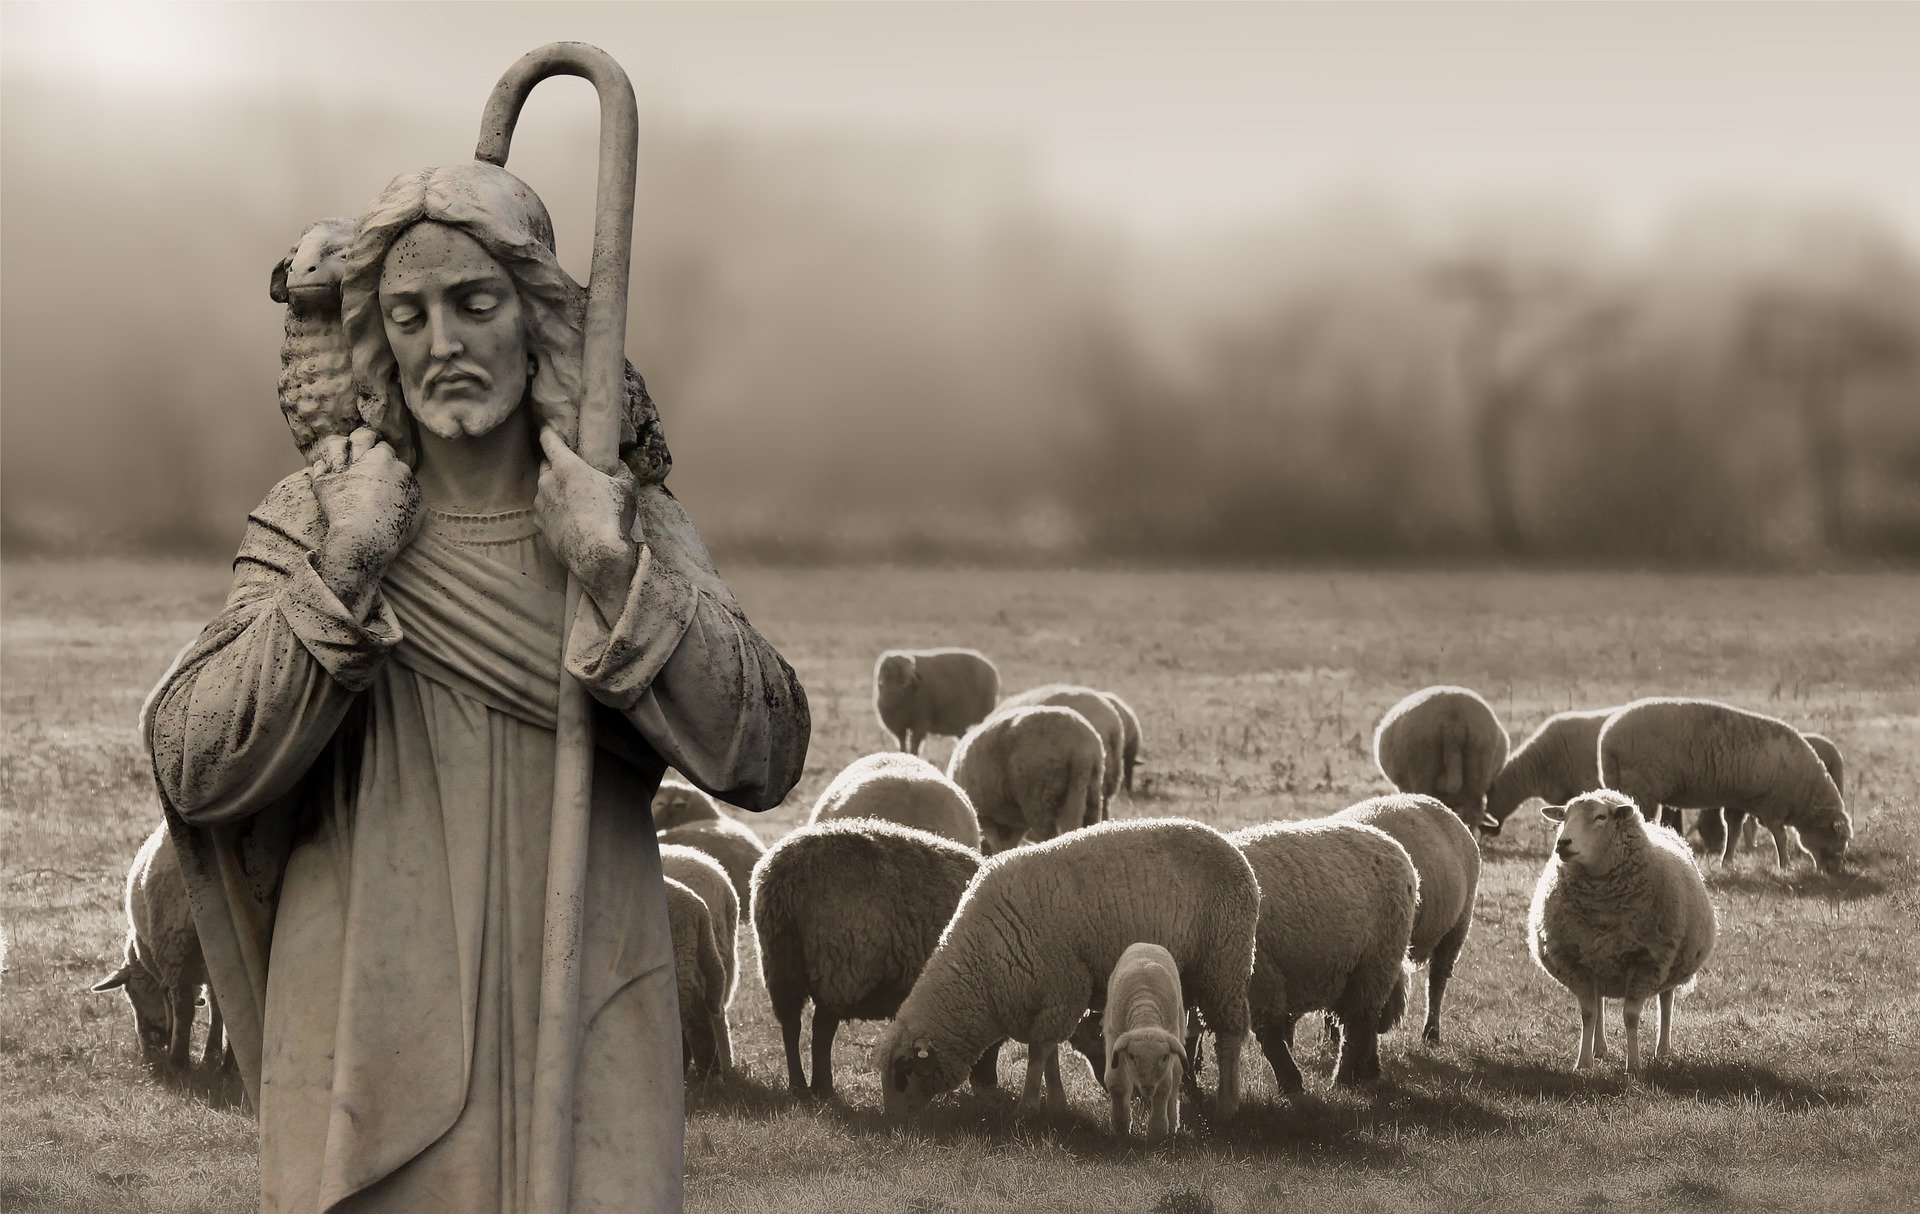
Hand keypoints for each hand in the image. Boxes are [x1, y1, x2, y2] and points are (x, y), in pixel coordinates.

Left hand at [308, 427, 421, 602]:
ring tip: (340, 448)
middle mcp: (366, 460)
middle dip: (363, 439)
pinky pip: (318, 466)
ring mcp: (343, 469)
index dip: (383, 454)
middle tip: (362, 443)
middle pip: (363, 438)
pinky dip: (321, 466)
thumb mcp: (417, 508)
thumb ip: (410, 490)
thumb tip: (406, 484)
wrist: (365, 537)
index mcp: (391, 463)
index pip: (386, 449)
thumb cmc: (395, 526)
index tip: (382, 461)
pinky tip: (323, 468)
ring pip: (336, 444)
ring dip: (339, 444)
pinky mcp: (324, 481)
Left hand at [535, 428, 639, 613]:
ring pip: (543, 489)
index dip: (548, 433)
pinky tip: (567, 519)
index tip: (546, 429)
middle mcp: (547, 482)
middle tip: (570, 471)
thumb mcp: (626, 488)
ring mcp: (540, 504)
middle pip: (544, 465)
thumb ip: (621, 471)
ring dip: (554, 490)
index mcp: (566, 467)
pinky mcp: (539, 524)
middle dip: (554, 464)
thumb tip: (618, 464)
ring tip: (571, 500)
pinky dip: (552, 510)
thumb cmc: (611, 515)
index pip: (549, 441)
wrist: (596, 554)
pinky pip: (544, 511)